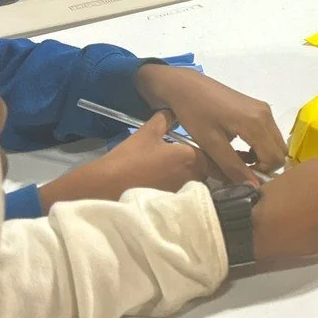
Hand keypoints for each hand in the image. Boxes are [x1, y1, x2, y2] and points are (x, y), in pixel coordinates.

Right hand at [40, 110, 209, 210]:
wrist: (108, 187)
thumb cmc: (130, 158)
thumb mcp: (147, 132)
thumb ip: (164, 119)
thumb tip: (174, 111)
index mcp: (191, 157)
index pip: (210, 153)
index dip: (201, 149)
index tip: (191, 147)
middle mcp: (193, 177)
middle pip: (204, 170)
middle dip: (195, 164)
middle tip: (175, 158)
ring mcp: (184, 194)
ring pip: (194, 183)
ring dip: (186, 177)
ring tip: (166, 171)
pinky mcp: (174, 206)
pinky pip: (183, 195)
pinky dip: (177, 190)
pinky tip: (161, 184)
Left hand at [136, 64, 286, 184]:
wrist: (186, 86)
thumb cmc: (195, 114)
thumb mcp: (211, 144)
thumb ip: (233, 167)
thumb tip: (252, 187)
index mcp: (256, 123)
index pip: (274, 158)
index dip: (261, 172)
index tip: (240, 174)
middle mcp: (266, 115)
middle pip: (279, 151)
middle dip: (263, 164)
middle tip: (239, 167)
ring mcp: (264, 109)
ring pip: (275, 142)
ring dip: (261, 155)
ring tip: (237, 157)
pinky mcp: (259, 107)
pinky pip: (269, 133)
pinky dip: (259, 144)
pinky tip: (239, 145)